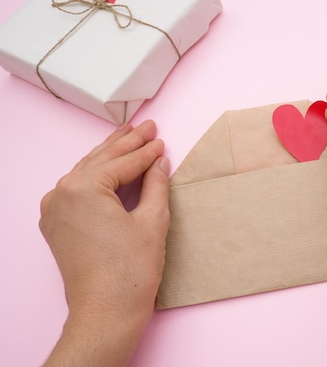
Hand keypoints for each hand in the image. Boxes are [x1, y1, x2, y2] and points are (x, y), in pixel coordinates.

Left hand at [39, 120, 169, 366]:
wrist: (107, 310)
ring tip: (129, 136)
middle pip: (100, 159)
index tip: (161, 139)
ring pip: (86, 171)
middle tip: (147, 127)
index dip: (147, 150)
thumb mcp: (153, 219)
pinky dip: (96, 176)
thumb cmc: (130, 270)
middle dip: (126, 142)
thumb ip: (155, 183)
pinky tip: (109, 168)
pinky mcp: (56, 224)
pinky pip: (77, 189)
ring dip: (110, 155)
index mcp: (83, 187)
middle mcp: (61, 192)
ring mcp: (54, 209)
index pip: (122, 162)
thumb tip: (158, 162)